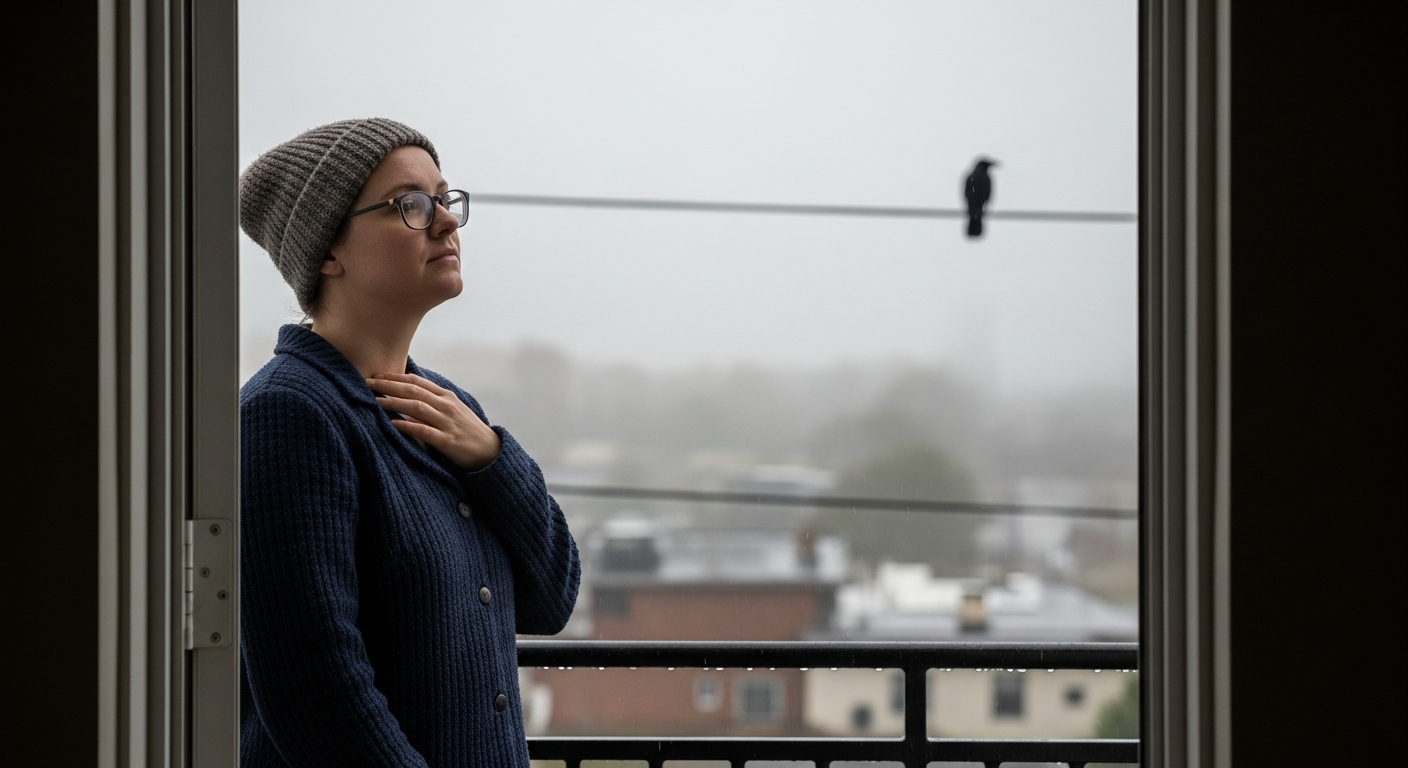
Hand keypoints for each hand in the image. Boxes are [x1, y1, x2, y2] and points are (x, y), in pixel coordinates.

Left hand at [365, 373, 500, 470]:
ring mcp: (447, 422)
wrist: (489, 450)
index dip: (395, 377)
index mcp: (446, 396)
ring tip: (375, 401)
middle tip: (368, 383)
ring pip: (416, 407)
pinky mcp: (447, 441)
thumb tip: (406, 398)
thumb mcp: (451, 410)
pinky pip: (424, 431)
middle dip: (389, 386)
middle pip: (413, 391)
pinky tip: (393, 424)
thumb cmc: (467, 430)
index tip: (377, 375)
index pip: (417, 381)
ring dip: (394, 403)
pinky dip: (408, 426)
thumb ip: (431, 403)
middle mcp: (446, 405)